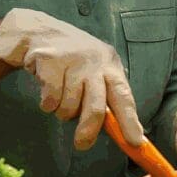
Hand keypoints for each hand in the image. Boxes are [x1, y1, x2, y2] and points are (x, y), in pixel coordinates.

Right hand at [0, 8, 142, 149]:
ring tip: (61, 98)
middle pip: (97, 106)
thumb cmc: (73, 61)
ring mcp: (73, 61)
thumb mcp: (95, 72)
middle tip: (82, 145)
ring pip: (69, 106)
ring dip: (63, 112)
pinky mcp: (50, 62)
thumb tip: (116, 131)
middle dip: (89, 130)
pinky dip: (47, 104)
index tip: (136, 142)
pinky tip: (47, 88)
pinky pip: (50, 100)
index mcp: (111, 66)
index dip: (130, 121)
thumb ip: (105, 96)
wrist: (40, 32)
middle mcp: (96, 62)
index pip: (125, 96)